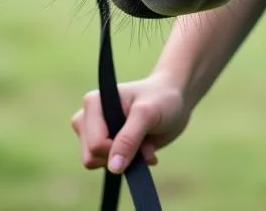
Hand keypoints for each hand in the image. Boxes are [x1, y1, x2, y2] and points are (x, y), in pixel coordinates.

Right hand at [72, 73, 189, 174]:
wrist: (175, 102)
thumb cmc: (161, 99)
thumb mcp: (148, 114)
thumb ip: (129, 139)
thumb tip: (113, 167)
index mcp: (94, 102)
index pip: (95, 143)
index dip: (117, 149)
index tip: (138, 136)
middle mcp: (89, 116)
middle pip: (91, 156)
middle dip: (120, 155)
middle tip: (142, 137)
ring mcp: (95, 130)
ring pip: (97, 163)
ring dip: (126, 160)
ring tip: (144, 141)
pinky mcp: (105, 142)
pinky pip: (108, 166)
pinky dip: (128, 163)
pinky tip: (144, 150)